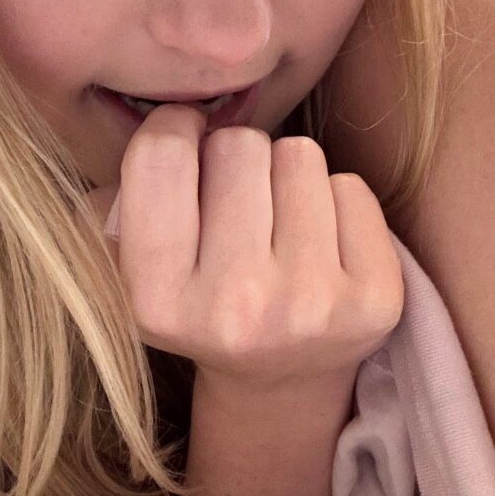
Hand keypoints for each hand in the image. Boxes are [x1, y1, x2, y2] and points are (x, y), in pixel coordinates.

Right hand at [87, 104, 402, 393]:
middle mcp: (234, 308)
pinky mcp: (374, 300)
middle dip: (234, 157)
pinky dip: (334, 202)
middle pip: (238, 147)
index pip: (160, 156)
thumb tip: (168, 116)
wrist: (277, 378)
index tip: (185, 145)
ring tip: (276, 223)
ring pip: (298, 156)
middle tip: (235, 199)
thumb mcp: (129, 265)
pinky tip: (319, 245)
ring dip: (285, 175)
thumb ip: (120, 196)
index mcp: (157, 300)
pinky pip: (351, 188)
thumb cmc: (198, 298)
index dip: (174, 129)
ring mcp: (310, 305)